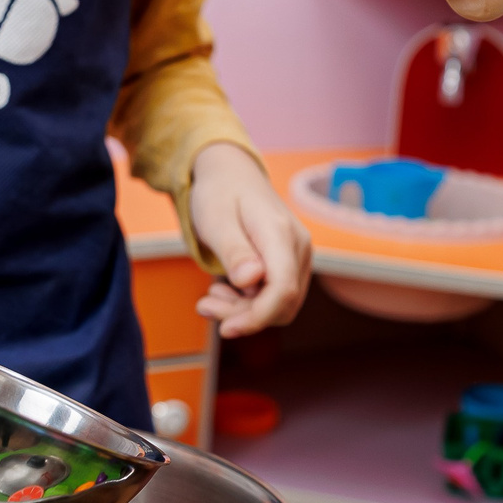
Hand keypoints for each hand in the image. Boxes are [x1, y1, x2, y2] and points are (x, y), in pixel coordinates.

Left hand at [188, 143, 311, 337]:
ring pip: (280, 304)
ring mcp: (297, 255)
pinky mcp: (289, 262)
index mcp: (280, 233)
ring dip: (245, 311)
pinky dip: (249, 301)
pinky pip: (276, 294)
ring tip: (209, 299)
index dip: (258, 317)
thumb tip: (251, 281)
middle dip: (244, 316)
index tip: (226, 329)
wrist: (231, 173)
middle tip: (204, 306)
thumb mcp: (216, 219)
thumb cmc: (220, 193)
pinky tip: (223, 291)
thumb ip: (234, 250)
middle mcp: (298, 246)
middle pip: (283, 303)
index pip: (283, 289)